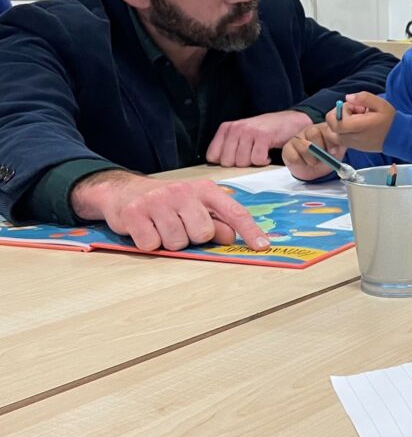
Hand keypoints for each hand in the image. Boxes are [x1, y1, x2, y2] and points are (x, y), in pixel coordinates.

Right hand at [70, 171, 269, 251]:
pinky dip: (149, 243)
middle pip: (203, 234)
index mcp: (204, 189)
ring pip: (177, 242)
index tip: (262, 246)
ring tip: (161, 227)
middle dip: (193, 238)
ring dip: (170, 241)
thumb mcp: (195, 206)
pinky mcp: (135, 214)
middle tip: (180, 227)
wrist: (123, 190)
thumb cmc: (168, 202)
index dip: (249, 231)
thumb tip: (231, 238)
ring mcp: (158, 201)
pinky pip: (152, 245)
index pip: (233, 212)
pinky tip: (145, 229)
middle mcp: (183, 192)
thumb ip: (216, 221)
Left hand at [206, 110, 313, 166]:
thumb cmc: (264, 132)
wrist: (289, 121)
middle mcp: (235, 128)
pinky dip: (264, 161)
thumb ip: (228, 147)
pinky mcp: (263, 136)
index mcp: (226, 128)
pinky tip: (267, 154)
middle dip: (240, 164)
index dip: (224, 162)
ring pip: (242, 162)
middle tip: (250, 156)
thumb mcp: (241, 135)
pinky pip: (257, 160)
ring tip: (259, 153)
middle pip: (227, 162)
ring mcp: (249, 131)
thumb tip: (217, 167)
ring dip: (253, 162)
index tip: (236, 159)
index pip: (212, 156)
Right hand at [282, 122, 345, 180]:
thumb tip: (333, 150)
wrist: (315, 168)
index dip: (330, 141)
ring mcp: (297, 137)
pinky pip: (293, 156)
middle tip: (322, 159)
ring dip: (310, 159)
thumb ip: (338, 146)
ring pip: (303, 146)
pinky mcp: (287, 148)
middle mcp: (310, 130)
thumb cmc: (328, 157)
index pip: (326, 128)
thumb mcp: (337, 150)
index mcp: (324, 128)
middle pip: (313, 133)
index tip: (333, 152)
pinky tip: (303, 162)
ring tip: (314, 162)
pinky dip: (300, 162)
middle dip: (320, 150)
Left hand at [327, 92, 395, 152]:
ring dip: (340, 125)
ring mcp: (351, 144)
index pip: (334, 122)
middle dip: (338, 117)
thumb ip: (363, 98)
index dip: (339, 111)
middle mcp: (351, 138)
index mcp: (358, 127)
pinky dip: (343, 131)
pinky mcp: (352, 147)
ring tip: (355, 120)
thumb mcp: (380, 104)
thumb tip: (347, 97)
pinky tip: (357, 126)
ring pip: (333, 134)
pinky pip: (340, 138)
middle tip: (353, 113)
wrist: (397, 137)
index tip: (353, 107)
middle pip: (330, 128)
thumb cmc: (389, 120)